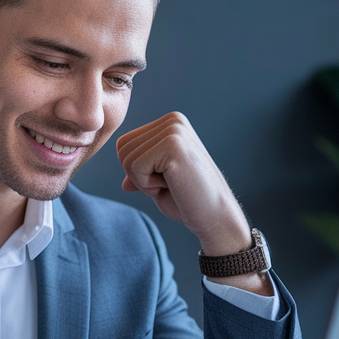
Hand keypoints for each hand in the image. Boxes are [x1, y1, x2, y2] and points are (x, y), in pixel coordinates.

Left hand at [116, 112, 270, 294]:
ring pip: (126, 158)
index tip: (164, 179)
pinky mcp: (173, 146)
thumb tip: (123, 184)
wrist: (215, 217)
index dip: (136, 170)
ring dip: (143, 181)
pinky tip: (172, 186)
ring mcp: (174, 131)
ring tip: (171, 184)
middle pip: (123, 148)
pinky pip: (134, 167)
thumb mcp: (158, 183)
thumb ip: (141, 175)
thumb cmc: (189, 201)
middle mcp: (173, 121)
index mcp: (171, 123)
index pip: (125, 143)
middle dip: (137, 175)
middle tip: (168, 184)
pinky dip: (146, 185)